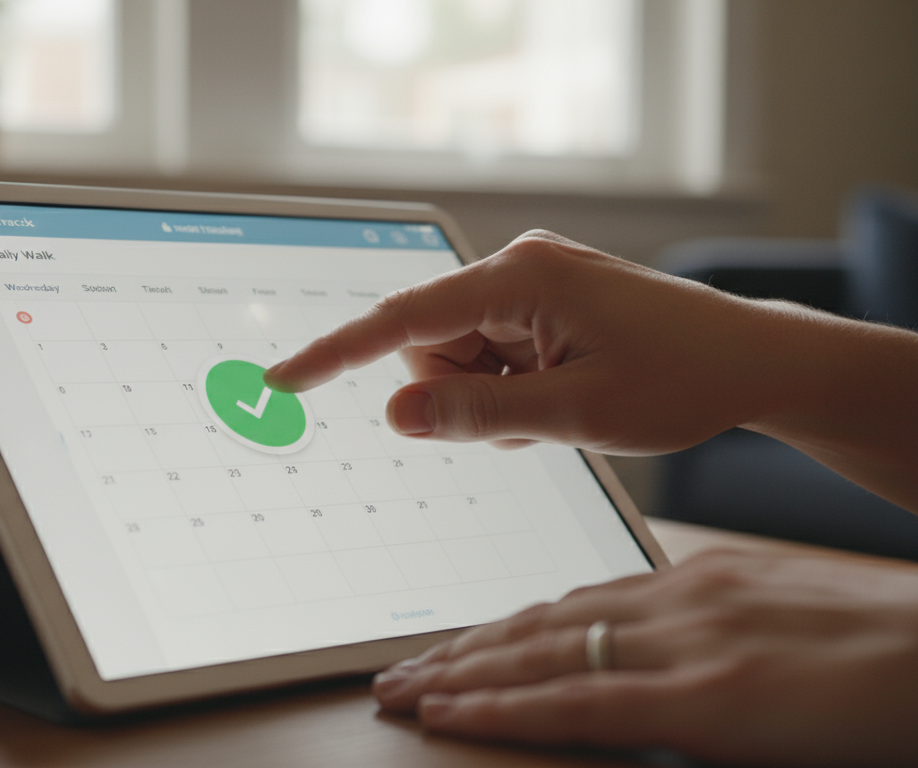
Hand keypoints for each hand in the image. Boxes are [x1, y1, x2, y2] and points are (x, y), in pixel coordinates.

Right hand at [264, 231, 917, 507]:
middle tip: (530, 418)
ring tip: (558, 406)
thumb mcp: (575, 413)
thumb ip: (476, 415)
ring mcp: (529, 284)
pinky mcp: (541, 302)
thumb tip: (394, 418)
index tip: (282, 379)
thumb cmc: (682, 379)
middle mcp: (516, 268)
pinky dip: (510, 388)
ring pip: (456, 358)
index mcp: (519, 278)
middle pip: (429, 347)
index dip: (335, 354)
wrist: (753, 363)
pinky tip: (561, 394)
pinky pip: (489, 355)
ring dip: (491, 397)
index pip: (400, 320)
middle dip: (461, 396)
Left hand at [369, 550, 917, 765]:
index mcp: (698, 582)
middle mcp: (679, 600)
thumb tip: (665, 659)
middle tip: (398, 669)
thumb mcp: (785, 620)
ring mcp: (688, 645)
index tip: (457, 644)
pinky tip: (452, 714)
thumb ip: (715, 631)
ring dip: (460, 676)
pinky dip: (504, 708)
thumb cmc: (886, 645)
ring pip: (541, 655)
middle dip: (462, 650)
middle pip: (540, 624)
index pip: (575, 604)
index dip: (505, 629)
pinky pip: (579, 703)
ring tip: (401, 692)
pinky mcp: (708, 699)